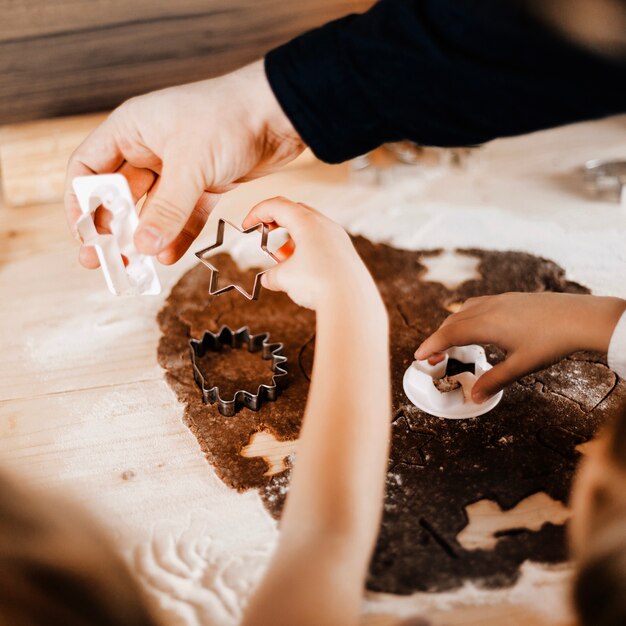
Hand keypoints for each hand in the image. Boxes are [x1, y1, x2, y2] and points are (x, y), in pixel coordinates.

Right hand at [65, 60, 304, 266]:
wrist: (280, 114)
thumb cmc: (229, 119)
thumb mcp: (190, 165)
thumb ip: (166, 209)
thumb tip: (143, 248)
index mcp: (131, 130)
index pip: (88, 170)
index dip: (81, 203)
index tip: (84, 236)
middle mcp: (150, 148)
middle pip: (119, 196)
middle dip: (113, 230)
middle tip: (105, 261)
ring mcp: (178, 168)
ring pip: (154, 210)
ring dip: (147, 238)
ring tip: (138, 266)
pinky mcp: (205, 183)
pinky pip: (184, 215)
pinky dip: (178, 234)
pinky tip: (170, 256)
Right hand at [242, 197, 378, 309]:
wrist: (351, 300)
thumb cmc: (319, 283)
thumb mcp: (285, 278)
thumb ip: (272, 275)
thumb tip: (269, 279)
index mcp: (307, 222)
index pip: (277, 206)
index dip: (257, 213)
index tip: (247, 225)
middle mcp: (324, 225)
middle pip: (295, 212)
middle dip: (276, 222)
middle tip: (264, 233)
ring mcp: (337, 238)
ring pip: (309, 229)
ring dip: (291, 240)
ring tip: (281, 258)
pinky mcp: (345, 253)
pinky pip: (321, 243)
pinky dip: (305, 250)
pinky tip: (300, 268)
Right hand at [414, 292, 625, 402]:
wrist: (581, 317)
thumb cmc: (552, 341)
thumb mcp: (521, 366)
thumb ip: (494, 381)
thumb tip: (474, 397)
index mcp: (486, 324)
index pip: (449, 335)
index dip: (431, 345)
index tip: (418, 356)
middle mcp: (488, 308)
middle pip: (453, 322)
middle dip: (438, 339)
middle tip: (432, 357)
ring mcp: (499, 300)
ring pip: (464, 311)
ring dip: (452, 327)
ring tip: (451, 343)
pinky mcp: (510, 298)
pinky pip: (478, 305)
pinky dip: (466, 317)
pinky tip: (476, 326)